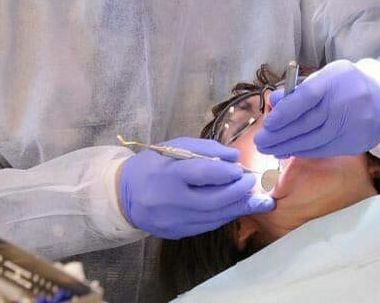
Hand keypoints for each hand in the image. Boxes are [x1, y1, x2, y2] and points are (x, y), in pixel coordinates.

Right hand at [117, 137, 274, 238]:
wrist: (125, 194)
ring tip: (254, 198)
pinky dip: (224, 216)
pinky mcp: (175, 233)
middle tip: (252, 183)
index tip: (241, 169)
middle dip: (238, 193)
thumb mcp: (175, 146)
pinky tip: (235, 207)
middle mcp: (168, 202)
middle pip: (212, 202)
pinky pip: (206, 226)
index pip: (202, 174)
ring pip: (213, 218)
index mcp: (166, 175)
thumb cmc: (153, 164)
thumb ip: (206, 149)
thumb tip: (236, 158)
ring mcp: (171, 222)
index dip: (226, 172)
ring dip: (237, 208)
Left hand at [254, 60, 379, 157]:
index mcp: (334, 81)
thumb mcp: (325, 77)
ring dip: (286, 146)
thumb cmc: (346, 86)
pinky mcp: (351, 142)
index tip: (268, 123)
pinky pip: (321, 150)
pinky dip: (302, 151)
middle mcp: (343, 103)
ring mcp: (349, 125)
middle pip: (305, 123)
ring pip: (312, 140)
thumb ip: (300, 89)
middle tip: (260, 141)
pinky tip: (289, 150)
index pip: (305, 97)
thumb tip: (273, 101)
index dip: (284, 112)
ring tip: (269, 148)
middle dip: (278, 135)